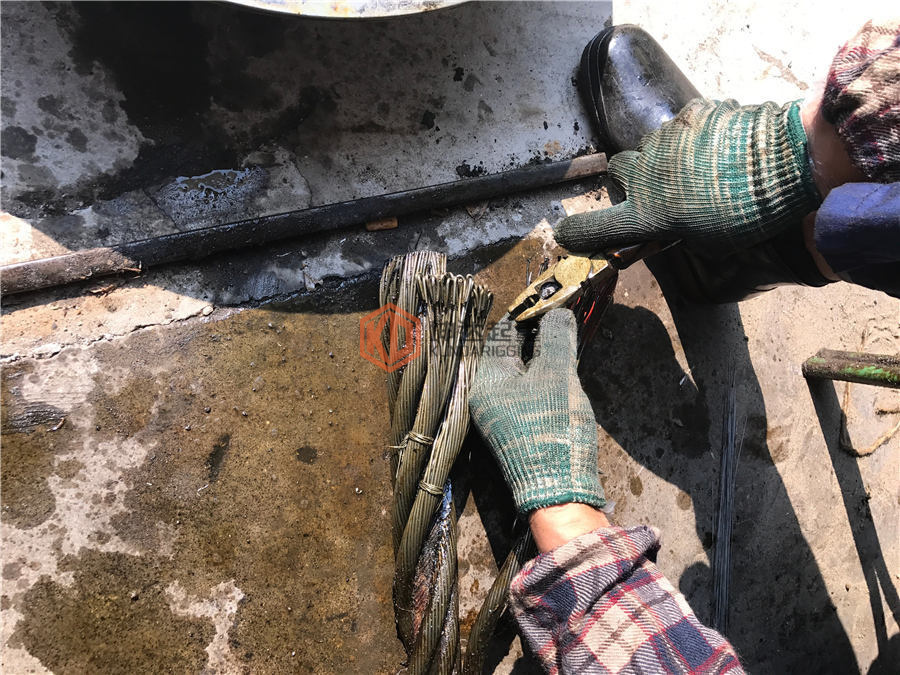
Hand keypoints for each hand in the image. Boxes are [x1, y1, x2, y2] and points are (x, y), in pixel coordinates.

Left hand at [468, 309, 604, 513]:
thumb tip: (557, 314)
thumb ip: (556, 338)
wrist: (558, 491)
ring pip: (516, 375)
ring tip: (562, 346)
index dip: (526, 316)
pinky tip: (559, 378)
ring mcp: (498, 417)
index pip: (501, 334)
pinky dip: (539, 381)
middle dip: (532, 337)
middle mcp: (485, 398)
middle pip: (506, 354)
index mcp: (487, 381)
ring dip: (538, 359)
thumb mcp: (558, 375)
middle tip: (558, 323)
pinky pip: (522, 394)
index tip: (549, 306)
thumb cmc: (553, 429)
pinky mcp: (514, 431)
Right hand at [554, 98, 821, 254]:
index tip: (567, 236)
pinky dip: (698, 134)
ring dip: (669, 156)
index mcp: (646, 215)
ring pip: (654, 145)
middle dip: (635, 178)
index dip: (578, 235)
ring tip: (704, 165)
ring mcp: (666, 139)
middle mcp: (644, 175)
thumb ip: (679, 233)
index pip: (594, 230)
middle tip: (662, 189)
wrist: (788, 165)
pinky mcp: (692, 112)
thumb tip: (677, 226)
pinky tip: (723, 144)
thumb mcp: (709, 242)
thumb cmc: (749, 215)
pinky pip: (686, 124)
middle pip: (621, 170)